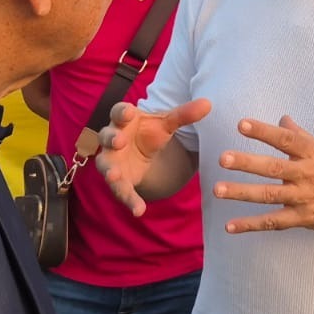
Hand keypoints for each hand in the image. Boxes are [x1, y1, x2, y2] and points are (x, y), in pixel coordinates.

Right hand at [96, 98, 211, 214]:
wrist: (143, 153)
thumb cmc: (150, 131)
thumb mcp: (168, 123)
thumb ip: (184, 114)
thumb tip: (208, 103)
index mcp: (125, 119)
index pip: (119, 111)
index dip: (122, 112)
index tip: (129, 112)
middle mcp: (113, 139)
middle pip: (107, 136)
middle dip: (112, 138)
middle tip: (119, 140)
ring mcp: (112, 161)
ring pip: (105, 165)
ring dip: (110, 170)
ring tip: (114, 176)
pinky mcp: (119, 180)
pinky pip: (121, 191)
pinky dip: (129, 200)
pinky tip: (138, 210)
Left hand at [213, 116, 313, 233]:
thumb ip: (304, 137)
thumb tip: (283, 120)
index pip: (286, 139)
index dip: (264, 132)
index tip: (241, 124)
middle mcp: (308, 175)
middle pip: (273, 168)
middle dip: (247, 163)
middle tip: (223, 159)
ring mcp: (305, 198)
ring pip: (269, 195)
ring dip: (242, 193)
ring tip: (217, 190)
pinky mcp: (305, 218)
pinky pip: (275, 222)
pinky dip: (251, 225)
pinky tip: (230, 225)